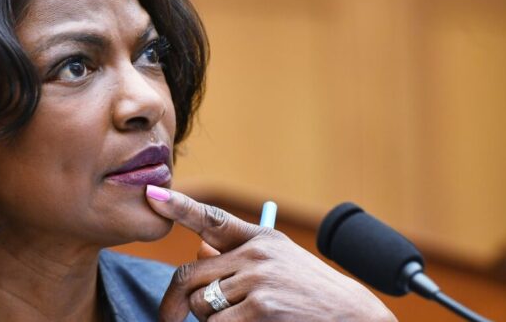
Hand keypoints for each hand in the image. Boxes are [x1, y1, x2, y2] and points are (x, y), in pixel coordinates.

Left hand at [145, 186, 396, 321]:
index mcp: (259, 238)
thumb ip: (237, 258)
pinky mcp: (260, 308)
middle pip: (188, 277)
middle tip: (170, 318)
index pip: (211, 219)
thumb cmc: (310, 295)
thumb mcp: (278, 265)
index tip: (152, 196)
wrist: (353, 318)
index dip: (178, 206)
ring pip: (200, 306)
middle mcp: (256, 253)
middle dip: (176, 303)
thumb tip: (198, 252)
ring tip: (241, 321)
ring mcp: (258, 280)